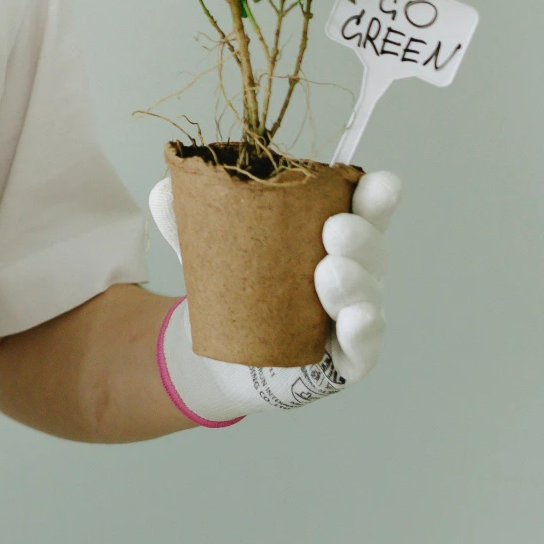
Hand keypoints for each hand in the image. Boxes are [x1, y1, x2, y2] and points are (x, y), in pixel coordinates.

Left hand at [146, 170, 400, 424]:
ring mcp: (352, 316)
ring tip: (330, 274)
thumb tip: (163, 188)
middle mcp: (351, 272)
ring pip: (368, 296)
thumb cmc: (234, 286)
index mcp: (326, 235)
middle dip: (360, 237)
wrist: (223, 354)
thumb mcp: (209, 247)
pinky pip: (364, 348)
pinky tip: (356, 319)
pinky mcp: (347, 359)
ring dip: (355, 283)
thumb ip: (187, 218)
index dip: (376, 197)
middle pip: (370, 250)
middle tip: (334, 230)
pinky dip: (363, 332)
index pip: (361, 210)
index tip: (379, 183)